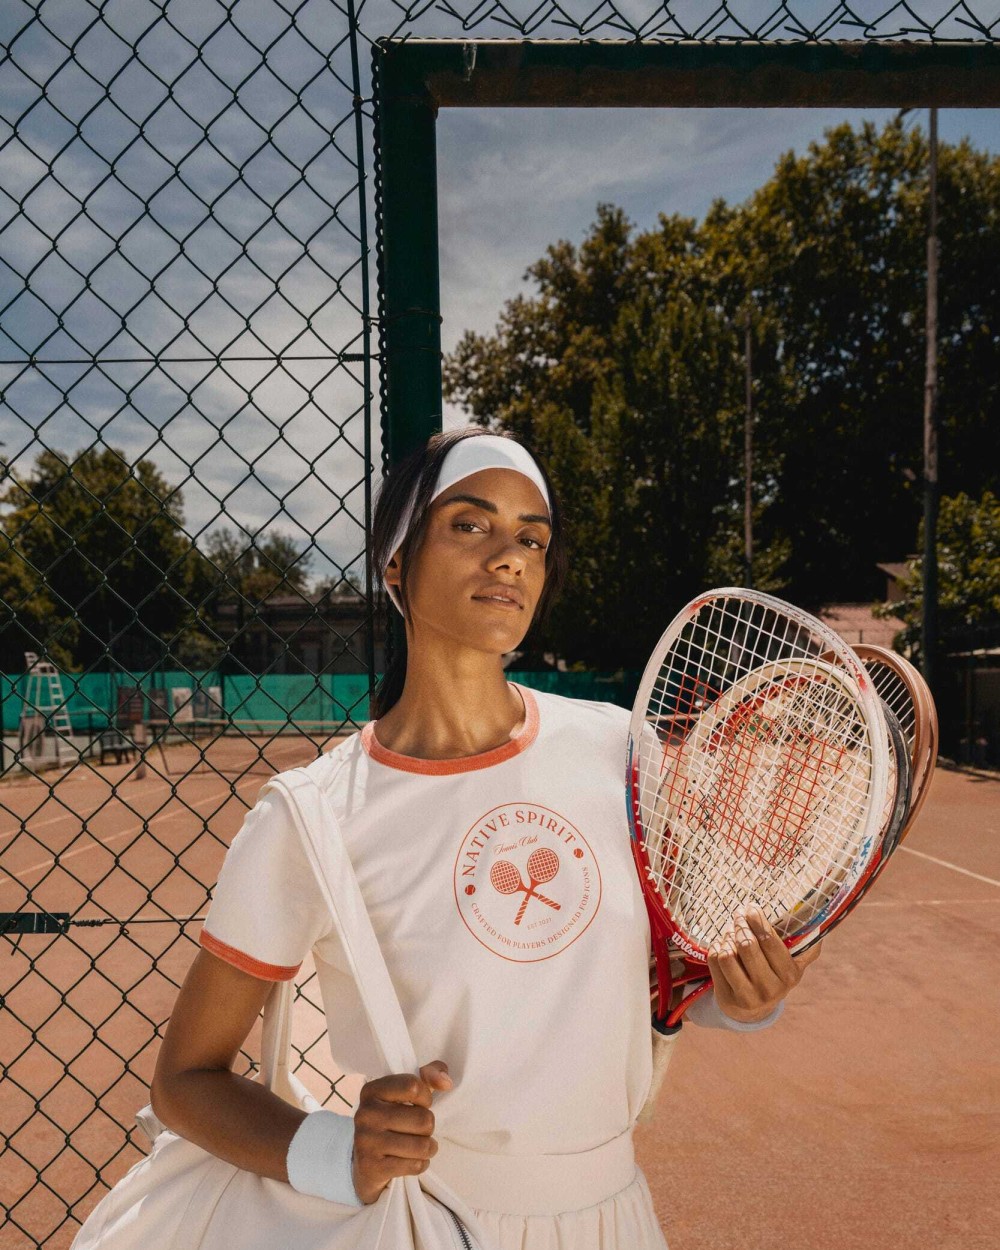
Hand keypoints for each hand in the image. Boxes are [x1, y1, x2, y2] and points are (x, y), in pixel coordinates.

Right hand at [351, 1060, 452, 1204]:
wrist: (365, 1164)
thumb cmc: (392, 1121)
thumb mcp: (406, 1093)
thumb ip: (428, 1075)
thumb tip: (446, 1082)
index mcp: (372, 1090)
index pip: (413, 1086)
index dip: (426, 1097)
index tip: (421, 1104)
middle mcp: (365, 1113)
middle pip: (423, 1119)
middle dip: (428, 1127)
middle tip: (419, 1130)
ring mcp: (366, 1141)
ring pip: (422, 1145)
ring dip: (428, 1148)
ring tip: (421, 1146)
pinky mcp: (372, 1167)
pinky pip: (415, 1165)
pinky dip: (421, 1164)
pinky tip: (412, 1160)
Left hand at [707, 907, 821, 1023]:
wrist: (754, 1010)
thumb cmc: (773, 974)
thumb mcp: (792, 964)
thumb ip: (806, 946)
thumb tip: (821, 921)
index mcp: (790, 974)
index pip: (769, 941)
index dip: (757, 920)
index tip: (751, 907)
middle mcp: (770, 988)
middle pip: (746, 945)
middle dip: (740, 924)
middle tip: (738, 915)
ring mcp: (748, 996)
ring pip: (727, 954)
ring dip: (726, 937)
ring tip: (730, 932)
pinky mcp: (727, 998)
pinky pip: (715, 962)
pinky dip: (716, 947)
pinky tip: (722, 946)